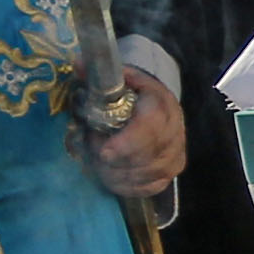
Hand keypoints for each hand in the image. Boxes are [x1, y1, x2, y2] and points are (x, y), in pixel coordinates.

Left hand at [76, 37, 191, 201]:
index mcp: (163, 105)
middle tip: (93, 149)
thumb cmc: (134, 93)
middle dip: (113, 160)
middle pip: (146, 157)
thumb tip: (78, 65)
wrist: (158, 107)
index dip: (127, 143)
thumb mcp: (121, 79)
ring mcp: (174, 157)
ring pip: (144, 176)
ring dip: (115, 173)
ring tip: (98, 161)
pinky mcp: (169, 175)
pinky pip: (145, 188)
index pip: (151, 128)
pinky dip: (124, 186)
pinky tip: (110, 176)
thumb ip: (101, 74)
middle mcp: (175, 132)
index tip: (104, 151)